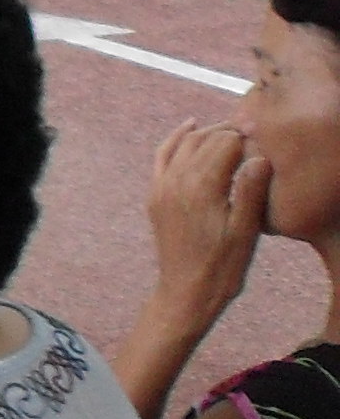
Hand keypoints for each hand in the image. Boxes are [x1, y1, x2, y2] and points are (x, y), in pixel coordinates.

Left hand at [144, 120, 269, 336]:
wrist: (186, 290)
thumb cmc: (222, 265)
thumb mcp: (246, 231)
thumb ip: (251, 191)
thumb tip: (259, 156)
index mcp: (202, 187)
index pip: (225, 143)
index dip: (246, 137)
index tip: (264, 138)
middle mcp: (176, 180)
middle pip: (204, 140)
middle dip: (228, 132)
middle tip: (253, 133)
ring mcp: (161, 186)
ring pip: (183, 144)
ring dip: (206, 133)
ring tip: (230, 130)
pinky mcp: (154, 194)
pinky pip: (162, 156)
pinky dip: (175, 139)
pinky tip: (190, 127)